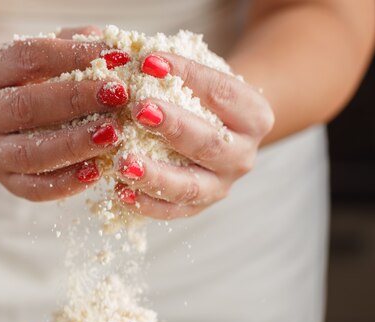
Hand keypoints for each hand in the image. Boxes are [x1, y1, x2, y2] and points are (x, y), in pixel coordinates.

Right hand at [0, 27, 129, 201]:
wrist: (1, 124)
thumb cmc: (36, 83)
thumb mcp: (50, 54)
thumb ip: (78, 45)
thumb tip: (118, 52)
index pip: (28, 57)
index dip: (73, 56)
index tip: (116, 59)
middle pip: (25, 106)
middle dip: (76, 101)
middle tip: (118, 96)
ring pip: (29, 153)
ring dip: (74, 145)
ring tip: (113, 134)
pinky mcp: (7, 182)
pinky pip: (35, 188)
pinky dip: (67, 182)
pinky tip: (98, 171)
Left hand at [114, 53, 274, 218]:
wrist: (220, 129)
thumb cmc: (204, 97)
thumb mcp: (202, 77)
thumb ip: (179, 70)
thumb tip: (135, 57)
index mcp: (254, 116)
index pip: (222, 93)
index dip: (188, 75)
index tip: (149, 62)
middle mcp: (243, 155)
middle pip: (209, 144)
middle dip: (173, 126)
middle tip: (138, 110)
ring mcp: (221, 185)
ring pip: (190, 186)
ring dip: (154, 174)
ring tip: (122, 162)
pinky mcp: (198, 207)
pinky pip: (173, 211)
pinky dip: (146, 204)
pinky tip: (119, 190)